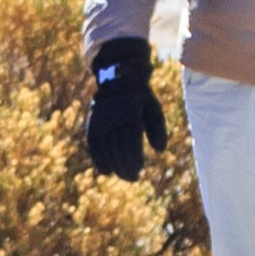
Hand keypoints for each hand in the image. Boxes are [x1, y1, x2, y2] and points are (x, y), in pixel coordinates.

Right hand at [83, 39, 162, 183]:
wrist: (117, 76)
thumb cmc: (140, 96)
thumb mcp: (153, 108)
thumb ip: (158, 129)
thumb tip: (161, 150)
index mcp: (132, 113)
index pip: (131, 141)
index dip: (134, 158)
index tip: (139, 171)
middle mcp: (115, 117)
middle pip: (118, 148)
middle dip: (125, 165)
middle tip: (133, 178)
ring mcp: (102, 120)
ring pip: (106, 148)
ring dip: (114, 164)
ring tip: (123, 176)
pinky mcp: (93, 123)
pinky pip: (93, 144)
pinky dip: (98, 158)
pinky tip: (105, 171)